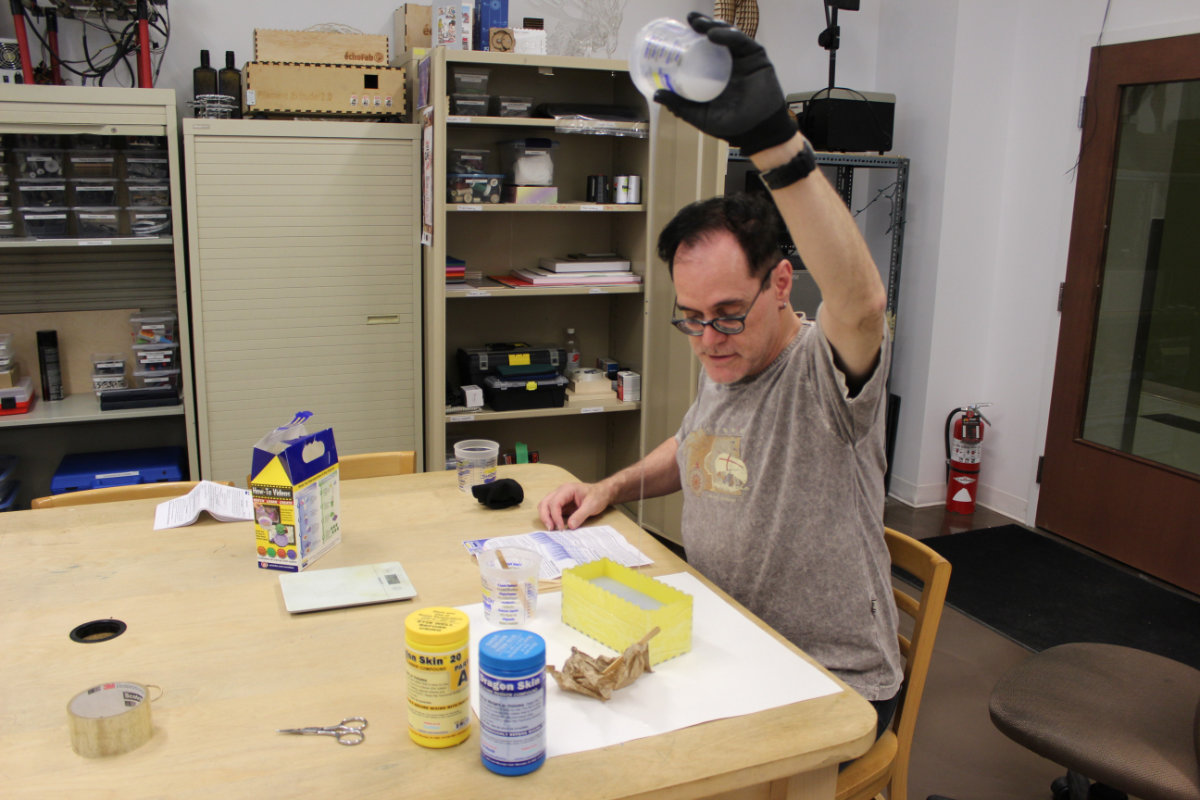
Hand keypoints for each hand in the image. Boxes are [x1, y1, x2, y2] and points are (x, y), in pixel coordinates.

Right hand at [538, 481, 612, 530]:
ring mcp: (559, 498)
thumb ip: (580, 515)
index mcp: (567, 489)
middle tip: (551, 529)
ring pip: (544, 506)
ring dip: (545, 517)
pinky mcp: (561, 505)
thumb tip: (570, 526)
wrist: (602, 493)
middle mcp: (560, 492)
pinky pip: (550, 511)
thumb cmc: (598, 496)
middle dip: (545, 516)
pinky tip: (555, 526)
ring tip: (552, 529)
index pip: (555, 502)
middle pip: (545, 503)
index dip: (555, 516)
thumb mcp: (592, 505)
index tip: (561, 528)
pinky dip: (550, 518)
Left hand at [653, 12, 795, 154]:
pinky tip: (714, 35)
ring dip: (713, 26)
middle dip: (702, 25)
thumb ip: (681, 106)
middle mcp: (728, 62)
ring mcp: (742, 59)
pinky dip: (729, 35)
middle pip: (714, 38)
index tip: (677, 31)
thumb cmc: (730, 126)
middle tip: (689, 20)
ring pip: (728, 35)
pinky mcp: (756, 57)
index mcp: (714, 73)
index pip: (701, 50)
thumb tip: (656, 94)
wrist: (757, 132)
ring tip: (699, 25)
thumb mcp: (700, 115)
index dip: (691, 38)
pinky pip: (742, 42)